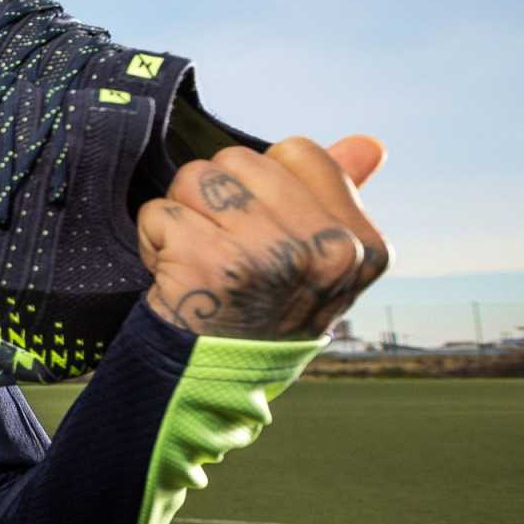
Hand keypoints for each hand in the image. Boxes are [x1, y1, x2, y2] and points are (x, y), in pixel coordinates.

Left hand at [137, 135, 389, 339]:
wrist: (216, 379)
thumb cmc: (265, 311)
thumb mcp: (319, 262)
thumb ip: (339, 197)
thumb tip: (369, 144)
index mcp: (361, 243)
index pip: (298, 151)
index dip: (264, 183)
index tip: (262, 230)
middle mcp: (323, 248)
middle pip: (239, 159)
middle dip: (217, 196)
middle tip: (223, 247)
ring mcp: (266, 254)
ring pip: (195, 177)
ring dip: (184, 213)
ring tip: (199, 255)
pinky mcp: (209, 262)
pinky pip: (159, 211)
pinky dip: (154, 238)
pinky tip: (175, 273)